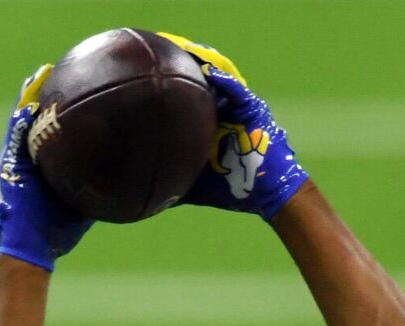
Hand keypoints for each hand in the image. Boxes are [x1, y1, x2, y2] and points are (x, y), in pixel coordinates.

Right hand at [0, 65, 93, 270]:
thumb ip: (99, 188)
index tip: (69, 94)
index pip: (48, 136)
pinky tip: (32, 100)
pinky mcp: (10, 166)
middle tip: (51, 74)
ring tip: (41, 75)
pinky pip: (16, 135)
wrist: (33, 247)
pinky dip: (21, 117)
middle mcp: (25, 162)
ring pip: (21, 122)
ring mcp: (15, 162)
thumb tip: (129, 181)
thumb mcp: (82, 204)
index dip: (55, 115)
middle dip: (41, 97)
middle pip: (33, 122)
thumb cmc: (57, 233)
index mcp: (40, 170)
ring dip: (29, 98)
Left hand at [158, 34, 310, 220]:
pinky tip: (208, 72)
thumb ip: (171, 179)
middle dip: (184, 66)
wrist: (269, 195)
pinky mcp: (254, 111)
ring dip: (203, 65)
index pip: (188, 96)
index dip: (171, 84)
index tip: (148, 76)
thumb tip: (135, 193)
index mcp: (209, 123)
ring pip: (221, 79)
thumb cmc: (233, 189)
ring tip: (183, 51)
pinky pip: (239, 93)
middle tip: (160, 56)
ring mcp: (239, 109)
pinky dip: (225, 82)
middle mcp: (224, 111)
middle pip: (202, 82)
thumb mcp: (194, 183)